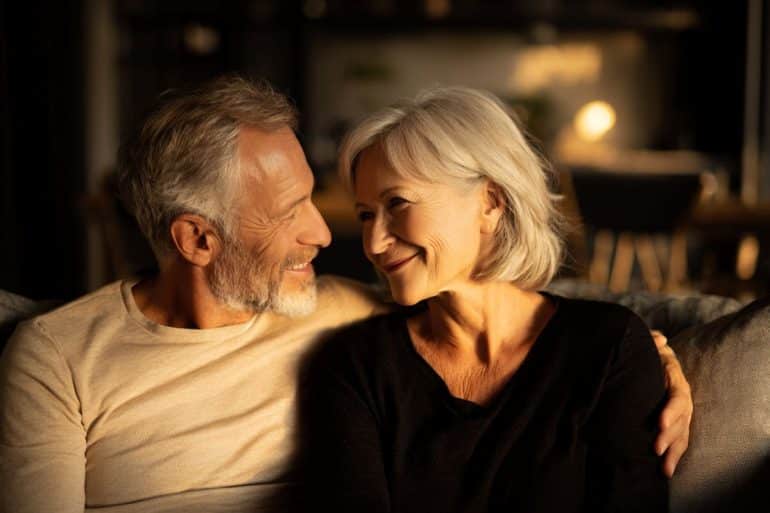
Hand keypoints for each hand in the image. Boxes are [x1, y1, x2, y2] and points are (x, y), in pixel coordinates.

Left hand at [651, 330, 692, 477]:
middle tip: (655, 449)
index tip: (659, 424)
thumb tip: (659, 338)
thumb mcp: (648, 344)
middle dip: (669, 437)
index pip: (678, 397)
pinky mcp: (674, 424)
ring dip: (673, 453)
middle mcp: (682, 398)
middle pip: (681, 421)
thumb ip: (651, 342)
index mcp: (676, 379)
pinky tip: (665, 471)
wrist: (647, 362)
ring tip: (663, 468)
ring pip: (681, 435)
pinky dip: (672, 457)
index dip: (671, 411)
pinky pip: (678, 442)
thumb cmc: (647, 353)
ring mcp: (680, 413)